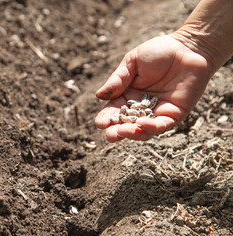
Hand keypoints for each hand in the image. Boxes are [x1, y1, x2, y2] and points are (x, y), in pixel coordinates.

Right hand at [95, 35, 214, 141]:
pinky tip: (143, 124)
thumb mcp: (132, 62)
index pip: (114, 111)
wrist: (189, 47)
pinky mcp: (174, 114)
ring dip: (132, 134)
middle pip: (126, 125)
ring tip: (124, 131)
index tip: (100, 123)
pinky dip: (152, 127)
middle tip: (111, 135)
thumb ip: (118, 80)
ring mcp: (158, 112)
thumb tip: (99, 95)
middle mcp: (141, 107)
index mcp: (127, 95)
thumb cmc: (159, 51)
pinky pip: (161, 125)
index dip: (106, 119)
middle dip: (117, 132)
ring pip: (143, 130)